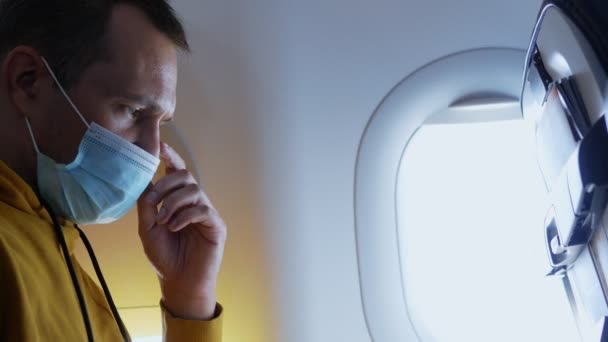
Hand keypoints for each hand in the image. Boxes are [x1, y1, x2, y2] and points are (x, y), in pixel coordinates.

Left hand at [137, 142, 226, 319]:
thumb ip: (147, 204)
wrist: (178, 281)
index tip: (160, 145)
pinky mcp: (216, 224)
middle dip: (166, 185)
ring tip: (163, 221)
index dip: (171, 156)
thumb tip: (145, 180)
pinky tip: (174, 227)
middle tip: (154, 203)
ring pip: (194, 190)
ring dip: (173, 202)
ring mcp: (206, 212)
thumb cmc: (164, 255)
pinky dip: (185, 215)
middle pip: (185, 176)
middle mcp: (193, 202)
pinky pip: (202, 208)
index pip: (176, 172)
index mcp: (177, 200)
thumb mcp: (147, 228)